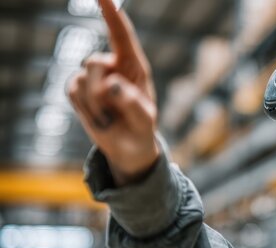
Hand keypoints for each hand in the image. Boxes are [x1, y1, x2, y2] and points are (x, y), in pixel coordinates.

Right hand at [67, 0, 158, 185]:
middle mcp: (113, 66)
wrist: (128, 146)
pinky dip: (85, 109)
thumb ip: (132, 103)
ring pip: (82, 80)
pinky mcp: (78, 89)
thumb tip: (112, 84)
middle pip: (94, 62)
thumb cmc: (141, 128)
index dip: (111, 14)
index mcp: (134, 66)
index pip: (121, 35)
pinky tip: (99, 118)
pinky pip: (73, 92)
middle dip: (101, 90)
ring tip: (111, 118)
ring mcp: (93, 76)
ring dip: (95, 105)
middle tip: (116, 112)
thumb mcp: (145, 120)